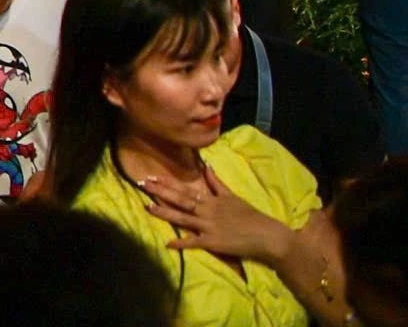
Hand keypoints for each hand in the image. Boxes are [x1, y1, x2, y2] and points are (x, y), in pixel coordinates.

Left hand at [143, 164, 294, 265]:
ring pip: (183, 218)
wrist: (267, 236)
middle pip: (181, 200)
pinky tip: (168, 244)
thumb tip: (207, 166)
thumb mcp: (233, 197)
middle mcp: (208, 211)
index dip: (168, 183)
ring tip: (148, 207)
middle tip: (143, 184)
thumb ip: (217, 184)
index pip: (186, 190)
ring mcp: (210, 226)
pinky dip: (182, 243)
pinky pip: (195, 242)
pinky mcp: (214, 242)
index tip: (152, 176)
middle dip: (161, 192)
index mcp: (212, 200)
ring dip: (165, 213)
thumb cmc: (251, 216)